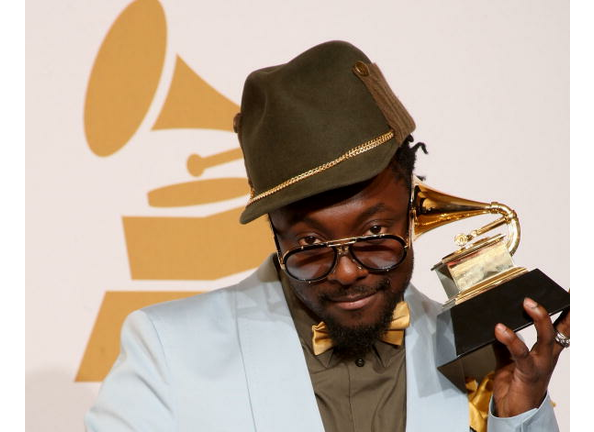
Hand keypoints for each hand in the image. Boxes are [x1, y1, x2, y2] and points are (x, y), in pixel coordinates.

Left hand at [491, 297, 569, 416]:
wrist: (514, 412)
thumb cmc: (516, 386)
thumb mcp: (509, 359)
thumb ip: (505, 343)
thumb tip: (497, 325)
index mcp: (545, 350)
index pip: (560, 327)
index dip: (568, 311)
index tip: (571, 293)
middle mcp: (547, 355)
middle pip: (557, 328)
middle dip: (557, 309)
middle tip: (547, 292)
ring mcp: (540, 364)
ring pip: (545, 337)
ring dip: (539, 319)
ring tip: (528, 303)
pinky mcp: (528, 372)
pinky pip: (521, 353)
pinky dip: (510, 339)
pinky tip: (500, 329)